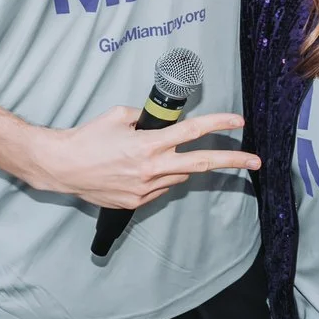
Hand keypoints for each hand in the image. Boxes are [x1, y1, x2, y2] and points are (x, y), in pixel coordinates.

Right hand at [28, 107, 259, 211]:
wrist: (62, 166)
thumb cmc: (87, 138)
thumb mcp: (119, 116)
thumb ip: (146, 119)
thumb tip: (163, 125)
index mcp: (148, 144)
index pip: (192, 132)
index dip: (218, 124)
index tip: (239, 121)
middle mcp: (151, 168)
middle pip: (201, 163)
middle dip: (232, 161)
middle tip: (256, 160)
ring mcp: (145, 189)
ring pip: (179, 176)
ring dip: (180, 165)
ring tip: (156, 156)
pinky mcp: (136, 202)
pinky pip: (161, 188)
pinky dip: (161, 177)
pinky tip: (140, 170)